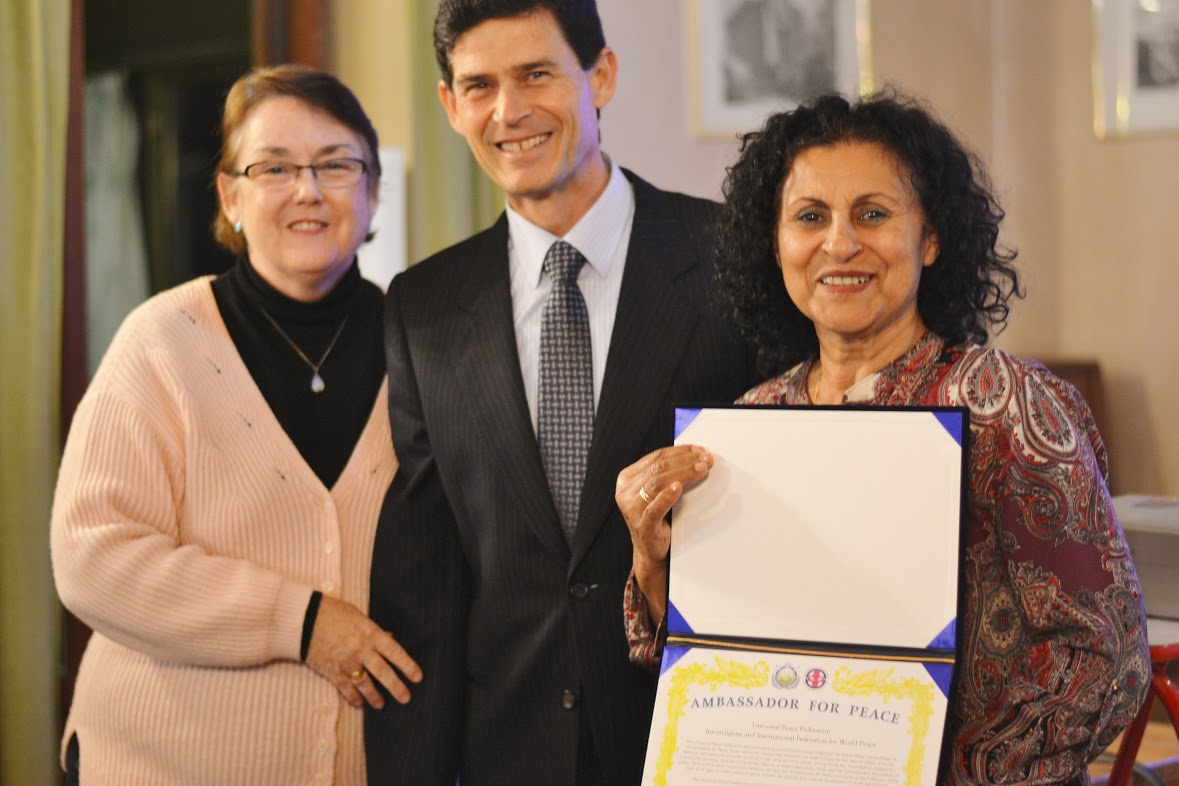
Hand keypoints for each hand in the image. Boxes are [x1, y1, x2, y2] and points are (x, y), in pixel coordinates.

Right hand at [305, 595, 422, 708]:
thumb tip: (390, 638)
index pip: (395, 652)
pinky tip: (359, 703)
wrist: (305, 619)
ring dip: (374, 696)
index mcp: (371, 633)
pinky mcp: (332, 671)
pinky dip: (353, 697)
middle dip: (396, 687)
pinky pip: (346, 688)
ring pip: (365, 684)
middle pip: (383, 672)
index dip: (408, 665)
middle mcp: (361, 650)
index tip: (417, 677)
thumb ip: (374, 631)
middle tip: (406, 698)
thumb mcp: (358, 616)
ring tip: (381, 704)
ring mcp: (347, 662)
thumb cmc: (334, 613)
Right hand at [615, 445, 712, 622]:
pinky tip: (678, 488)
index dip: (679, 451)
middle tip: (705, 459)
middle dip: (684, 460)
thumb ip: (666, 473)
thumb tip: (695, 455)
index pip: (655, 457)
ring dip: (682, 473)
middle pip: (658, 468)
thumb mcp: (657, 491)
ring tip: (701, 469)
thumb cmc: (658, 517)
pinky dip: (667, 496)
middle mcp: (625, 492)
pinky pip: (654, 508)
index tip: (699, 450)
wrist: (651, 550)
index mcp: (627, 478)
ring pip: (657, 483)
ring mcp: (632, 509)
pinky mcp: (642, 525)